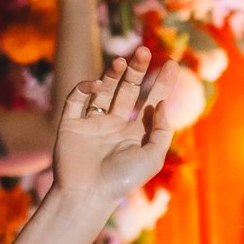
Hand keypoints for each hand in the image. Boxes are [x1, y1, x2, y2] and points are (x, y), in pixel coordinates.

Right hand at [50, 53, 171, 219]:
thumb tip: (160, 104)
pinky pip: (76, 99)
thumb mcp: (152, 156)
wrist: (87, 193)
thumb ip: (160, 130)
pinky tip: (96, 85)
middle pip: (128, 90)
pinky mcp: (71, 123)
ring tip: (122, 61)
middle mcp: (114, 125)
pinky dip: (84, 88)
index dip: (162, 82)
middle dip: (136, 70)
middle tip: (143, 50)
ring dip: (113, 73)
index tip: (172, 62)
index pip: (151, 102)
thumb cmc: (122, 180)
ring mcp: (92, 123)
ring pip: (104, 90)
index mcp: (135, 133)